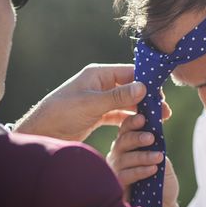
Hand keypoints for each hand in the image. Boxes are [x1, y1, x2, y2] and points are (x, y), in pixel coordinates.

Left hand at [13, 64, 170, 141]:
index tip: (162, 95)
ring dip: (141, 111)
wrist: (41, 133)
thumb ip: (118, 97)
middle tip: (164, 113)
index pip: (130, 73)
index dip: (147, 82)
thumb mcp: (91, 104)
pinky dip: (129, 120)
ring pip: (126, 103)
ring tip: (157, 122)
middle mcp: (101, 85)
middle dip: (148, 99)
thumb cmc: (62, 113)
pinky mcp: (97, 115)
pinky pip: (118, 115)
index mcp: (99, 74)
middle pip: (131, 88)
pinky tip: (141, 127)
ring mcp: (99, 100)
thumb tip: (144, 87)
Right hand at [107, 113, 179, 206]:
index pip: (126, 127)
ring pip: (124, 158)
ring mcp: (115, 169)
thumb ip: (157, 143)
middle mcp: (118, 153)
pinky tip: (153, 169)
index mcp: (128, 143)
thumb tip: (158, 124)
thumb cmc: (160, 177)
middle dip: (136, 137)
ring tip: (159, 156)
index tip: (144, 118)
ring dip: (142, 156)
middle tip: (151, 137)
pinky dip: (140, 171)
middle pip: (122, 141)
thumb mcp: (162, 157)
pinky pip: (126, 175)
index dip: (133, 121)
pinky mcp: (117, 185)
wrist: (163, 203)